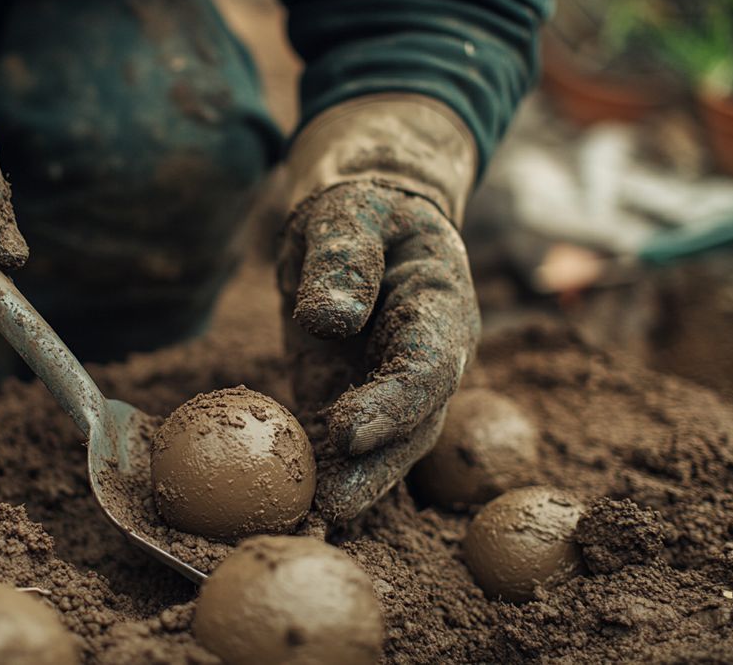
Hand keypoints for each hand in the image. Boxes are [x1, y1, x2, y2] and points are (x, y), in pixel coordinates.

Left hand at [278, 182, 479, 523]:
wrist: (362, 223)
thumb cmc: (362, 212)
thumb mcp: (350, 212)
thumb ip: (344, 256)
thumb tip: (330, 317)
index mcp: (440, 306)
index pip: (427, 364)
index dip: (393, 402)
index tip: (347, 430)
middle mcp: (429, 357)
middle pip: (416, 422)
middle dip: (377, 467)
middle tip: (333, 505)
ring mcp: (393, 385)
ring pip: (385, 445)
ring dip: (353, 483)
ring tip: (310, 520)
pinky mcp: (352, 398)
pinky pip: (344, 443)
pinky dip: (323, 474)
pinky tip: (292, 506)